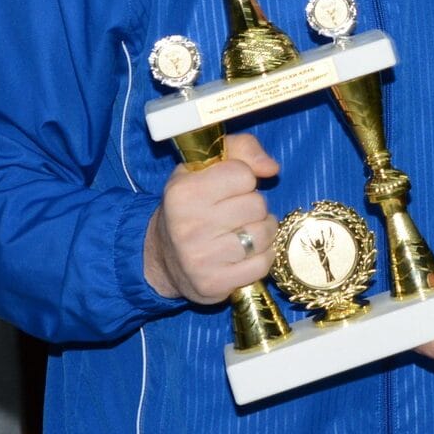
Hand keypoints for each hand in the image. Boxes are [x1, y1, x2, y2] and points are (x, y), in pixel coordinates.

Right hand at [143, 134, 279, 303]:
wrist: (163, 257)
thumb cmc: (192, 205)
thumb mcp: (205, 166)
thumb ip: (242, 149)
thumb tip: (271, 168)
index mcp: (183, 192)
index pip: (244, 175)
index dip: (243, 179)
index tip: (229, 189)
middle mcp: (188, 225)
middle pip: (257, 205)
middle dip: (254, 207)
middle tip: (237, 213)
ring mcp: (200, 258)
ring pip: (262, 235)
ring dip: (261, 231)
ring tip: (244, 230)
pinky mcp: (213, 283)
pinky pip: (262, 264)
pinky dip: (262, 257)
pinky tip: (245, 253)